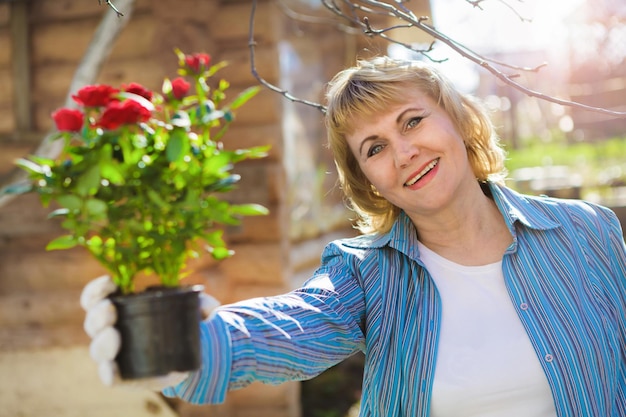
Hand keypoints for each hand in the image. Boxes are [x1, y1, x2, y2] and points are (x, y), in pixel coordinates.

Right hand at [80, 275, 219, 388]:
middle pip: (93, 321)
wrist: (190, 355)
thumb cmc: (182, 322)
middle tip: (110, 310)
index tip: (110, 282)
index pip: (97, 296)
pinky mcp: (124, 375)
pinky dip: (108, 373)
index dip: (97, 289)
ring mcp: (116, 354)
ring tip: (114, 336)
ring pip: (98, 349)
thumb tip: (206, 305)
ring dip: (102, 342)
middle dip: (98, 314)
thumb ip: (202, 305)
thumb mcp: (193, 310)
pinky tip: (112, 369)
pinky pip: (110, 376)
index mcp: (121, 307)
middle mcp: (111, 329)